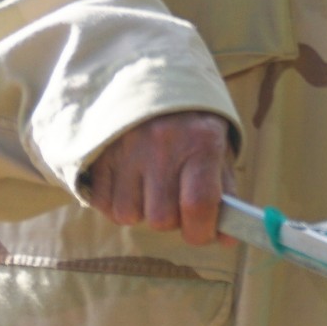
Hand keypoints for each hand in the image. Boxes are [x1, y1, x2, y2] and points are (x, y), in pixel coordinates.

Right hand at [85, 111, 235, 245]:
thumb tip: (227, 240)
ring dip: (142, 212)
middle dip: (171, 220)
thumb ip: (225, 196)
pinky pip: (104, 204)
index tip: (201, 233)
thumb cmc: (194, 128)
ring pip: (129, 216)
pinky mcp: (99, 154)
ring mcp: (127, 149)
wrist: (155, 85)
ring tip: (151, 189)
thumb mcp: (219, 151)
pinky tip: (130, 185)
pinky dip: (117, 204)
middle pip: (161, 218)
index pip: (198, 204)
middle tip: (175, 201)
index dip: (201, 232)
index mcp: (202, 142)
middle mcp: (163, 146)